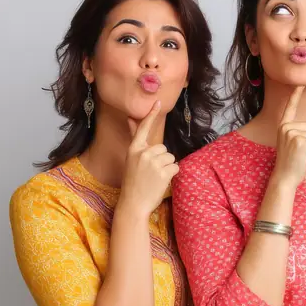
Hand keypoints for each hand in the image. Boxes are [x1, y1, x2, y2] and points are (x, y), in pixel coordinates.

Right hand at [119, 101, 178, 216]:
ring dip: (167, 167)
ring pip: (170, 157)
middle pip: (163, 148)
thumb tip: (130, 118)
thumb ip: (135, 138)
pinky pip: (175, 167)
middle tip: (151, 172)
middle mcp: (143, 153)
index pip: (144, 128)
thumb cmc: (133, 181)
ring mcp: (153, 163)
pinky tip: (161, 181)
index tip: (157, 101)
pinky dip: (172, 174)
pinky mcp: (163, 172)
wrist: (133, 203)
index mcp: (134, 149)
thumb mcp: (131, 159)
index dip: (151, 115)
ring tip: (155, 177)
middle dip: (161, 159)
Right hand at [272, 86, 305, 189]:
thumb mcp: (293, 145)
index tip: (300, 84)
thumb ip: (301, 134)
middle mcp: (287, 127)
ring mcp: (293, 134)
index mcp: (284, 126)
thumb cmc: (291, 164)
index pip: (291, 108)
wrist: (284, 178)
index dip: (296, 96)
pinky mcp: (301, 142)